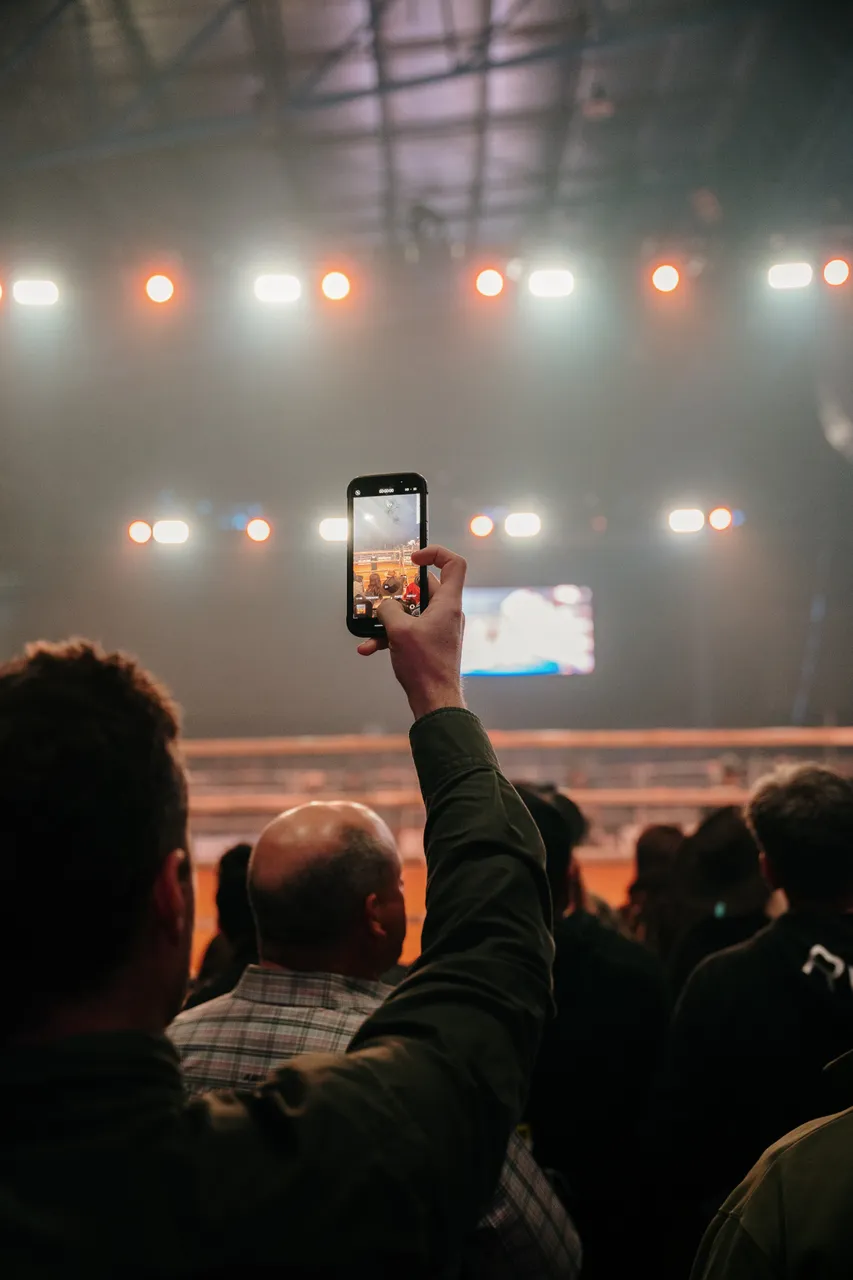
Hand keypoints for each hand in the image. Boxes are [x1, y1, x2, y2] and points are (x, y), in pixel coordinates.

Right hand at [357, 545, 466, 719]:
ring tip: (371, 624)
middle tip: (383, 592)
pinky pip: (409, 631)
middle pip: (424, 588)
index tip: (413, 558)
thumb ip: (389, 610)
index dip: (435, 554)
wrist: (435, 700)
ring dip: (389, 618)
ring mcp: (439, 629)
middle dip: (399, 591)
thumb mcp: (399, 631)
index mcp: (448, 604)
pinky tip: (369, 647)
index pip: (454, 564)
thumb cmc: (426, 667)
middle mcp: (447, 613)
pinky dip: (390, 636)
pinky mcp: (430, 643)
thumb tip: (385, 605)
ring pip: (412, 612)